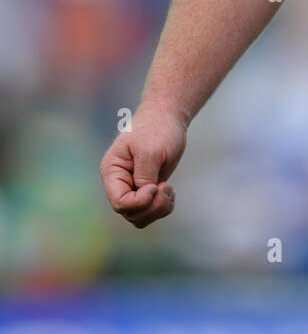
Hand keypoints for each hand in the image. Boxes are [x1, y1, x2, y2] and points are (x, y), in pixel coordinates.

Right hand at [100, 103, 186, 229]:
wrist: (167, 117)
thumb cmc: (157, 129)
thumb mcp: (150, 151)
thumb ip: (144, 176)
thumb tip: (144, 198)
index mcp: (112, 172)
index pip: (120, 203)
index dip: (140, 202)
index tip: (156, 185)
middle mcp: (119, 183)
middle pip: (130, 214)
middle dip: (152, 207)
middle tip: (166, 187)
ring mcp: (133, 187)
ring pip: (140, 217)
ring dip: (158, 209)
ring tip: (169, 189)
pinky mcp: (147, 189)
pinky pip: (151, 211)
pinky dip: (163, 206)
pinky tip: (170, 191)